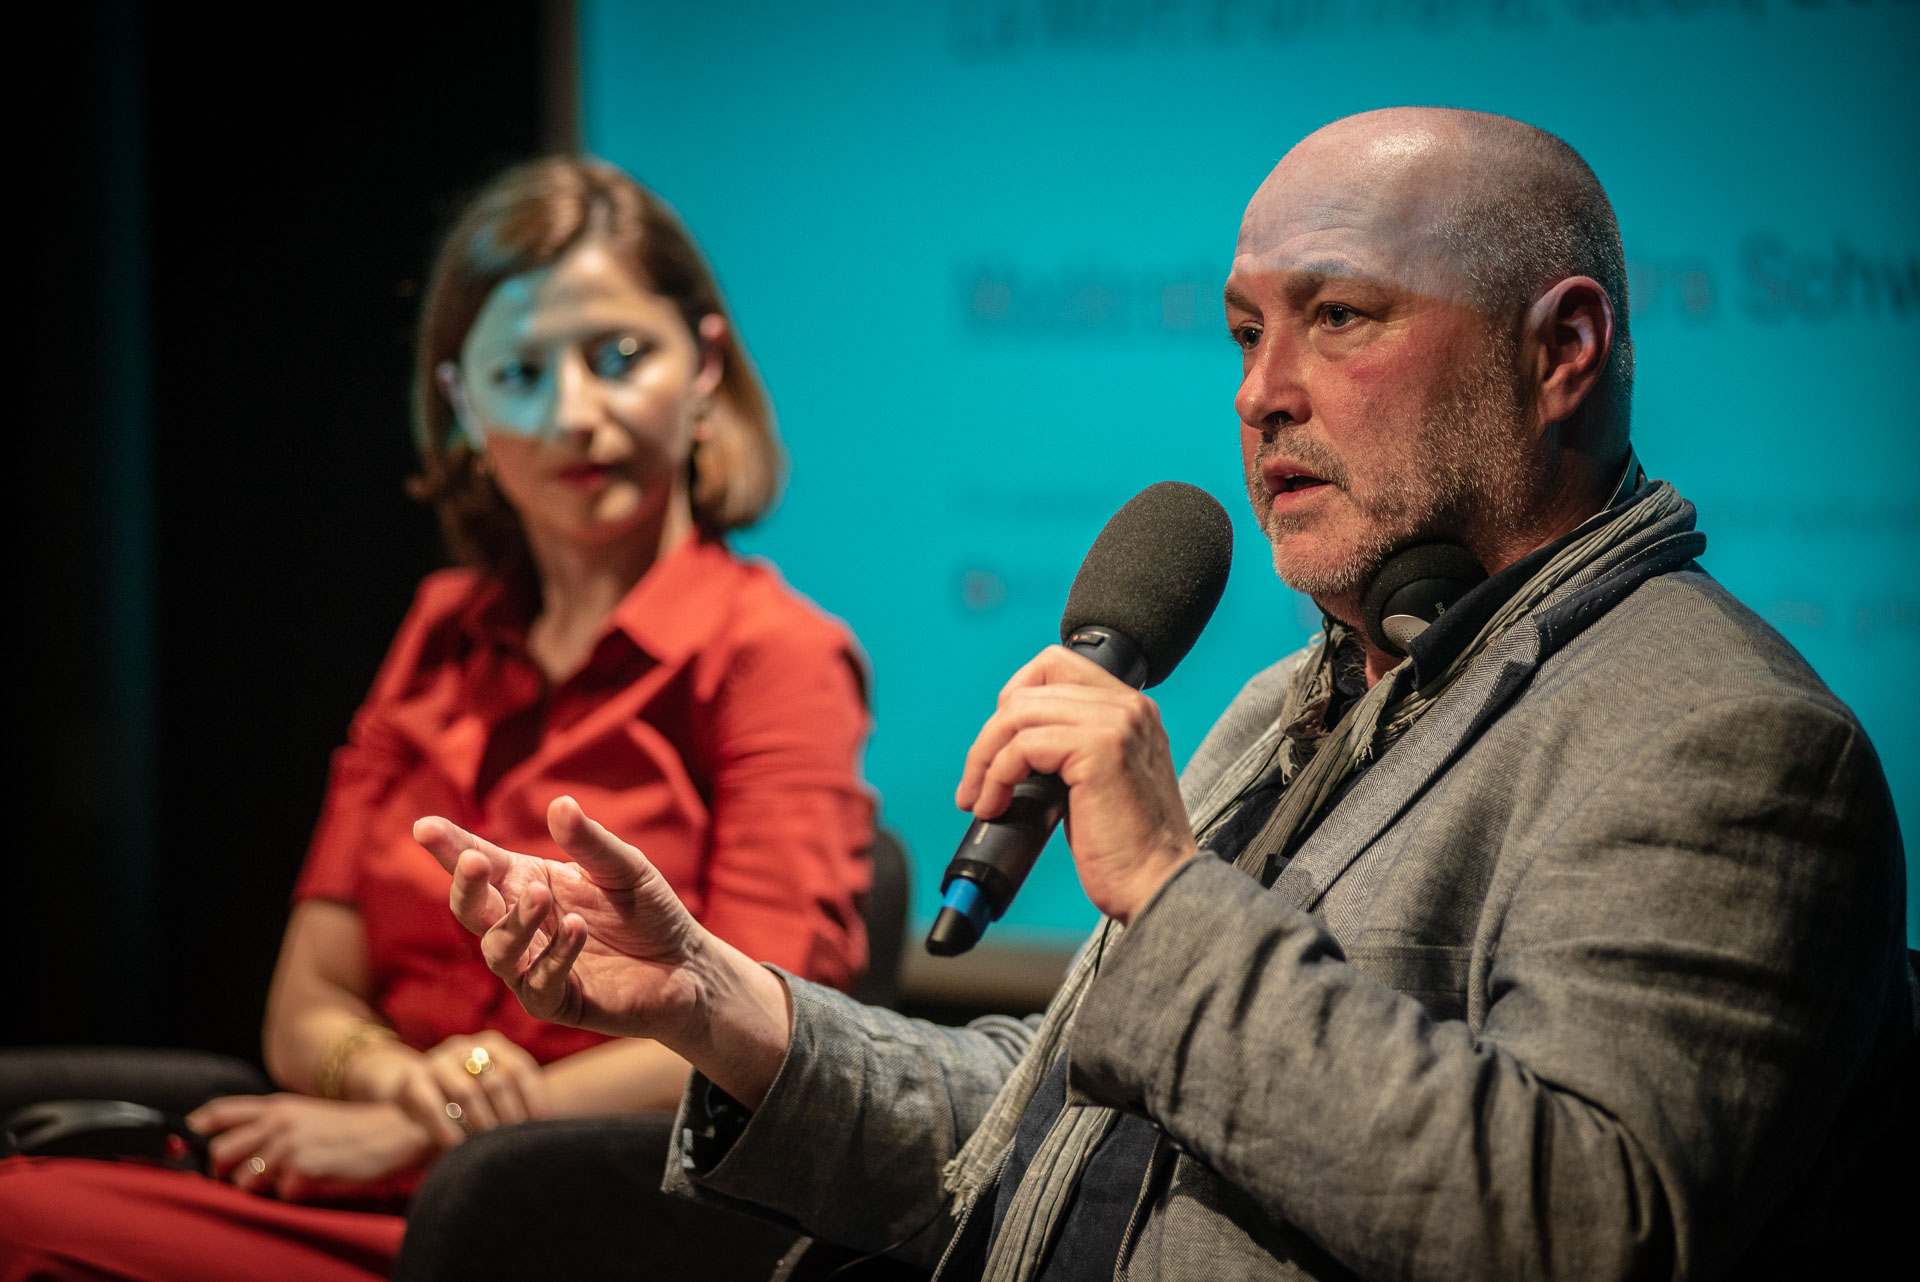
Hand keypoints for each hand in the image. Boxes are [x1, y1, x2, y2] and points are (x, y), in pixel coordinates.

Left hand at [187, 1094, 433, 1201]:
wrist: (395, 1131)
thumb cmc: (350, 1129)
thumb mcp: (308, 1116)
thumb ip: (274, 1126)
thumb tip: (238, 1150)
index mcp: (278, 1106)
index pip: (219, 1112)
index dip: (193, 1129)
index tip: (182, 1145)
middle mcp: (279, 1122)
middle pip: (219, 1151)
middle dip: (220, 1172)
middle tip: (236, 1180)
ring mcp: (291, 1145)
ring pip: (243, 1179)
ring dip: (256, 1189)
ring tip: (283, 1183)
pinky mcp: (305, 1169)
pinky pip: (279, 1195)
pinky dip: (290, 1196)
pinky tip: (311, 1185)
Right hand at [348, 1030, 548, 1147]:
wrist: (409, 1084)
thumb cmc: (463, 1093)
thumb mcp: (488, 1086)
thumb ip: (513, 1097)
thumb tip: (549, 1127)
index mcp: (491, 1044)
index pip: (520, 1068)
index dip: (533, 1097)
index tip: (541, 1123)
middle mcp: (465, 1047)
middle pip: (496, 1080)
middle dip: (509, 1114)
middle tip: (516, 1141)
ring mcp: (438, 1061)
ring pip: (466, 1091)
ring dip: (481, 1122)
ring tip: (489, 1146)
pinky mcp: (412, 1080)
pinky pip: (432, 1105)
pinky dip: (446, 1128)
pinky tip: (456, 1147)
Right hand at [413, 796, 793, 1107]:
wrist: (687, 966)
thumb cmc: (650, 912)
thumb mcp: (626, 868)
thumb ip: (592, 843)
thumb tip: (560, 804)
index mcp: (530, 884)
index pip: (482, 865)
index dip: (450, 848)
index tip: (424, 828)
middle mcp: (523, 926)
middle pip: (472, 909)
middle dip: (465, 886)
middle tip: (474, 861)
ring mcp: (533, 966)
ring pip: (496, 950)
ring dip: (514, 922)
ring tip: (543, 897)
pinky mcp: (556, 1002)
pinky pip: (538, 983)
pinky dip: (554, 956)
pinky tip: (577, 929)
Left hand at [956, 646, 1199, 922]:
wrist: (1156, 886)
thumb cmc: (1126, 848)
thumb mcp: (1098, 781)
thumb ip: (1069, 748)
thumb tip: (1009, 743)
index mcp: (1131, 709)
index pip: (1056, 665)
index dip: (1013, 698)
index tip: (997, 745)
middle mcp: (1128, 707)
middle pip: (1029, 688)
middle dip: (990, 736)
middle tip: (976, 782)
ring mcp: (1117, 724)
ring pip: (1018, 714)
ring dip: (985, 759)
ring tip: (979, 799)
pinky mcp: (1100, 749)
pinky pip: (1022, 746)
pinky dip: (996, 778)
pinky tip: (995, 807)